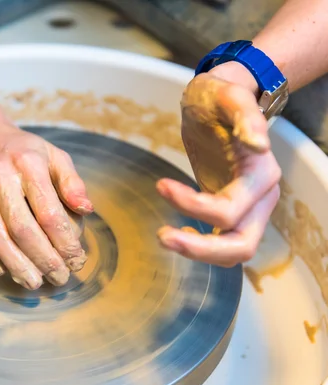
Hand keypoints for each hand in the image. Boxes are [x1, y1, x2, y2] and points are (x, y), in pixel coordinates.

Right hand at [0, 122, 92, 288]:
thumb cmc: (24, 151)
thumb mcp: (54, 156)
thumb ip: (72, 182)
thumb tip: (87, 210)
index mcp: (28, 162)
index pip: (49, 211)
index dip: (64, 242)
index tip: (76, 260)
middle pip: (21, 228)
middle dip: (43, 259)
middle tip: (59, 277)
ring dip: (16, 265)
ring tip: (34, 282)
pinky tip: (5, 270)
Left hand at [156, 61, 281, 266]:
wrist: (217, 102)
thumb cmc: (218, 97)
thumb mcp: (227, 95)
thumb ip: (246, 116)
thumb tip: (259, 144)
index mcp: (261, 173)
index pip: (229, 209)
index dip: (193, 205)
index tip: (160, 185)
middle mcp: (261, 196)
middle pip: (241, 245)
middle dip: (201, 249)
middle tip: (163, 236)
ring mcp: (249, 207)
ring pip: (233, 251)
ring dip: (199, 251)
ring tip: (164, 236)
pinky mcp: (231, 209)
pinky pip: (222, 241)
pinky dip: (201, 245)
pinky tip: (178, 231)